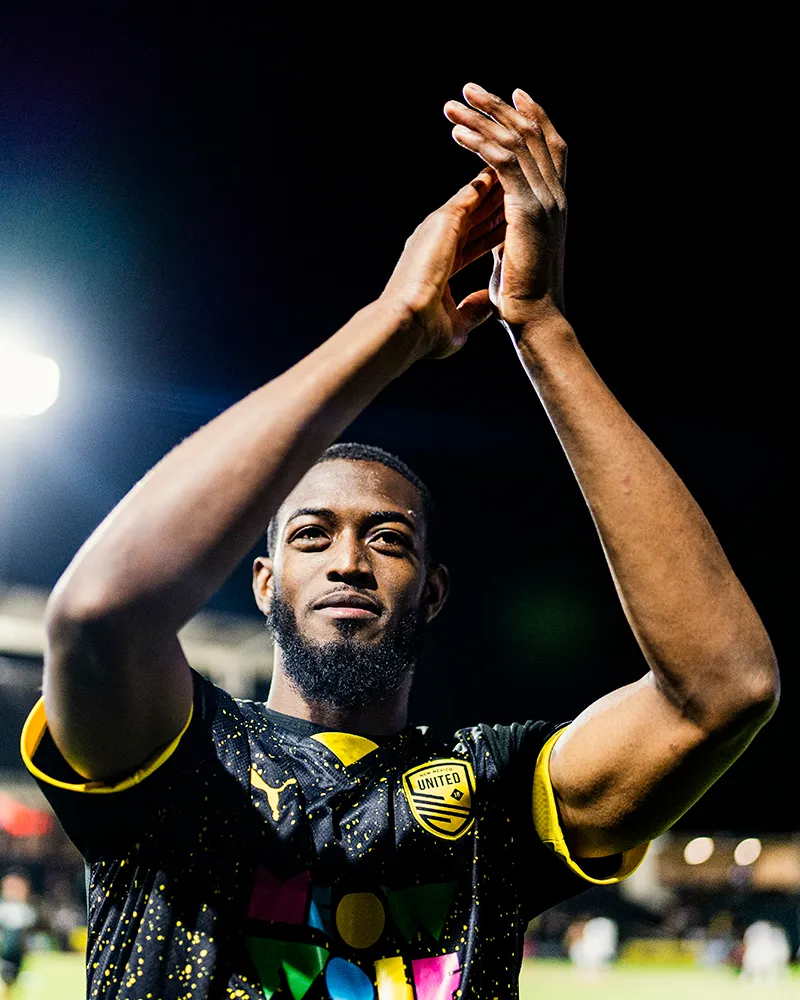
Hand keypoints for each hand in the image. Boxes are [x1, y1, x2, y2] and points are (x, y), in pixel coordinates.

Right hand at [380, 167, 506, 358]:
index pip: (472, 243)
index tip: (512, 224)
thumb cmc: (426, 332)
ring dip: (496, 186)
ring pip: (475, 199)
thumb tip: (489, 303)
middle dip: (497, 203)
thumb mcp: (459, 322)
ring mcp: (438, 230)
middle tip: (520, 186)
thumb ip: (474, 310)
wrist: (408, 325)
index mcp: (439, 268)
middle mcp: (437, 244)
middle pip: (475, 217)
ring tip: (518, 168)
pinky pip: (472, 191)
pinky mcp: (442, 220)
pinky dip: (490, 179)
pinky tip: (507, 166)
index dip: (493, 233)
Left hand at [444, 84, 567, 329]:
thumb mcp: (514, 253)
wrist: (534, 320)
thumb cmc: (521, 298)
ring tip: (455, 104)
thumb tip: (494, 224)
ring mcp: (545, 201)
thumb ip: (508, 229)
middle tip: (470, 88)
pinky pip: (504, 164)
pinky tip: (459, 134)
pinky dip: (481, 145)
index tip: (511, 94)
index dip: (532, 117)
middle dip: (499, 107)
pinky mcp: (528, 210)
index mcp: (553, 203)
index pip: (547, 146)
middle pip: (531, 134)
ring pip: (515, 143)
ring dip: (483, 119)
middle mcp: (554, 195)